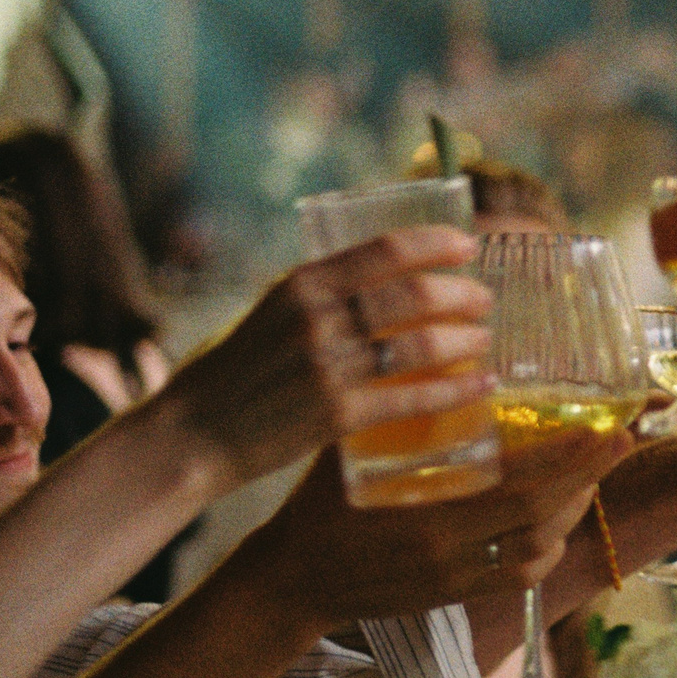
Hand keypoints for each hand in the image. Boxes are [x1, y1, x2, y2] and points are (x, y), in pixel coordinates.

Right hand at [160, 227, 496, 492]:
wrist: (192, 434)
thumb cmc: (234, 370)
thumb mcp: (271, 311)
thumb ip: (322, 296)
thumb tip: (382, 281)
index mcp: (302, 283)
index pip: (385, 249)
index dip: (436, 243)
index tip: (469, 245)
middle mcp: (317, 319)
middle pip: (413, 295)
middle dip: (462, 295)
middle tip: (484, 300)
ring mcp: (329, 368)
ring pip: (421, 345)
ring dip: (466, 340)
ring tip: (484, 339)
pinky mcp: (338, 415)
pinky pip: (413, 398)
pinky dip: (457, 391)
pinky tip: (481, 386)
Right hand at [245, 429, 630, 623]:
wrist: (290, 581)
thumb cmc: (318, 503)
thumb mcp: (353, 449)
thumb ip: (398, 408)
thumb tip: (447, 354)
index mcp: (427, 517)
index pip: (522, 489)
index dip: (572, 462)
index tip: (606, 429)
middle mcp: (449, 555)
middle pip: (543, 520)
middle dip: (589, 479)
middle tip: (621, 439)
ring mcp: (455, 581)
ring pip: (538, 552)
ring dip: (571, 511)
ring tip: (592, 472)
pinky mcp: (454, 597)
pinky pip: (519, 577)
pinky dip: (547, 547)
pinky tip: (555, 518)